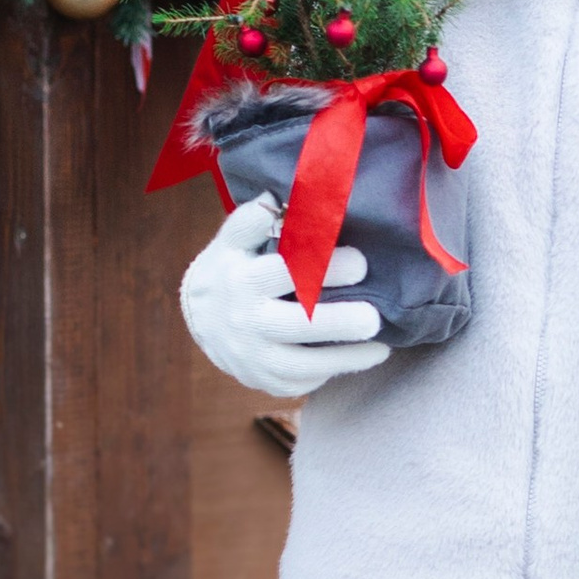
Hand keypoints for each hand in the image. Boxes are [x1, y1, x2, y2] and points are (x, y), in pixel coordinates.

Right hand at [178, 198, 387, 400]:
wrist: (197, 317)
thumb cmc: (231, 268)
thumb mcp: (233, 239)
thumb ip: (252, 219)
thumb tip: (271, 196)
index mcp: (243, 278)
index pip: (285, 273)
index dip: (325, 268)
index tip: (361, 264)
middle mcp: (246, 319)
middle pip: (295, 325)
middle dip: (338, 322)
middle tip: (374, 318)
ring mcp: (252, 355)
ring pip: (300, 365)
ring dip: (344, 359)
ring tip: (381, 348)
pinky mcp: (261, 380)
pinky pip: (297, 383)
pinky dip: (327, 375)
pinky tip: (355, 360)